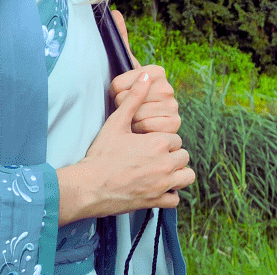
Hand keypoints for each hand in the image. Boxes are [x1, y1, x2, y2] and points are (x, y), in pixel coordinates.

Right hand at [57, 71, 194, 223]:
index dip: (164, 139)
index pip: (176, 138)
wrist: (89, 185)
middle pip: (183, 156)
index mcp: (159, 142)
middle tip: (154, 155)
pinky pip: (175, 199)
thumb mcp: (117, 122)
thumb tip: (146, 75)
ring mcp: (162, 185)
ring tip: (162, 170)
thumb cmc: (102, 153)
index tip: (150, 142)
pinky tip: (158, 187)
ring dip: (178, 173)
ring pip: (187, 177)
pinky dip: (170, 194)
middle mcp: (165, 164)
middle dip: (172, 154)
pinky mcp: (155, 202)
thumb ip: (134, 98)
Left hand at [109, 10, 181, 135]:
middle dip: (122, 108)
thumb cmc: (132, 95)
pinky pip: (146, 127)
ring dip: (131, 121)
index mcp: (156, 70)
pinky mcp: (175, 125)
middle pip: (126, 100)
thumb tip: (115, 12)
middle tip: (128, 108)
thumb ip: (122, 40)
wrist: (144, 122)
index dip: (113, 92)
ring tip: (135, 118)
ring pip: (136, 114)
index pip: (118, 84)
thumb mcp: (125, 68)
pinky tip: (143, 129)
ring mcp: (173, 106)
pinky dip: (140, 130)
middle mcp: (168, 86)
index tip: (120, 93)